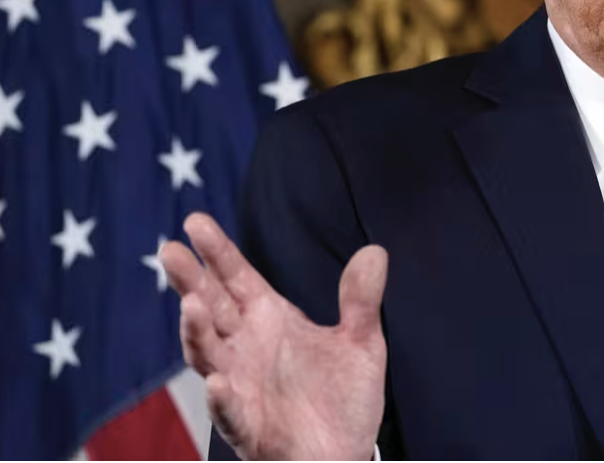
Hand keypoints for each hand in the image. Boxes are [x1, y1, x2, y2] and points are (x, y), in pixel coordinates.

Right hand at [161, 213, 387, 460]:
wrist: (346, 455)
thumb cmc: (344, 398)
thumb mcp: (361, 343)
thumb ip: (361, 300)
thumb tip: (375, 251)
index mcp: (269, 321)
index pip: (236, 278)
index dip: (217, 252)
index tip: (194, 221)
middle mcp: (246, 349)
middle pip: (211, 308)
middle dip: (191, 281)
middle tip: (170, 251)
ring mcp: (241, 387)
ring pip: (209, 356)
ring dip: (197, 333)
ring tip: (193, 305)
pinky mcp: (249, 427)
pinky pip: (230, 411)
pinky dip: (221, 397)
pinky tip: (217, 381)